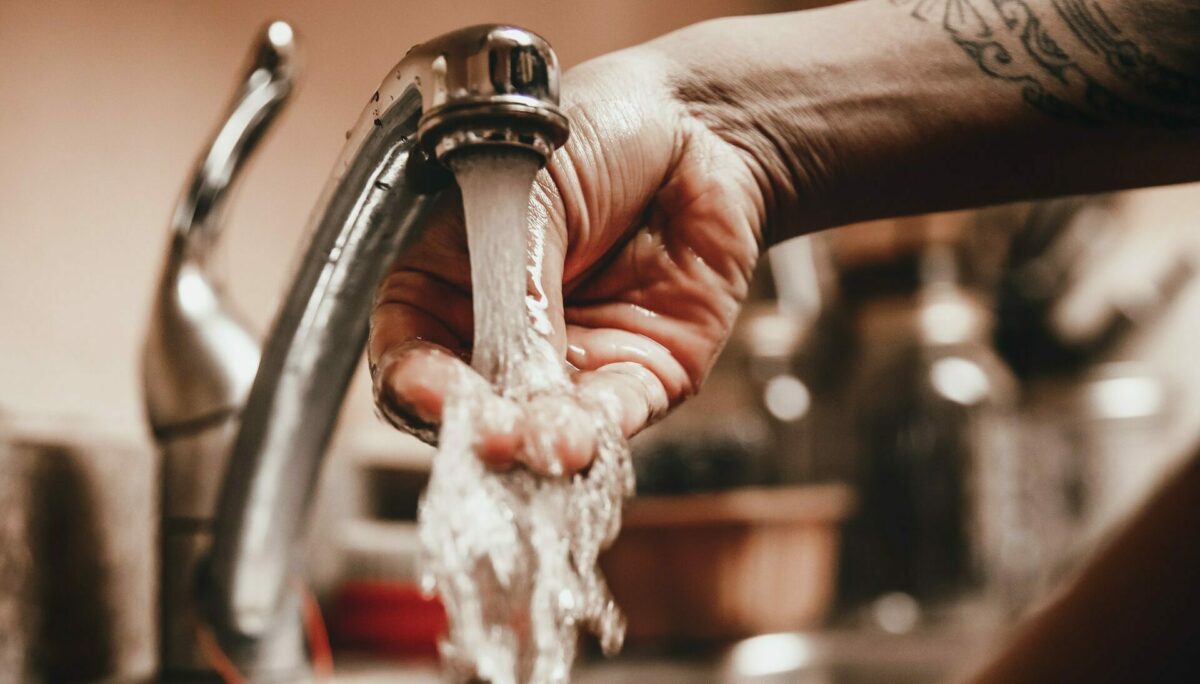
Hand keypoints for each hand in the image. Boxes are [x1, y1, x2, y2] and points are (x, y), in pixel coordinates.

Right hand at [368, 45, 765, 472]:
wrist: (700, 125)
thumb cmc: (597, 133)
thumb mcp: (533, 190)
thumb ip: (518, 277)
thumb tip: (516, 362)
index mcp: (447, 282)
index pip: (409, 352)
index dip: (414, 382)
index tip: (432, 390)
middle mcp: (502, 334)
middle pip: (473, 408)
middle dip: (481, 428)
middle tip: (492, 435)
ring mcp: (570, 362)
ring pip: (542, 427)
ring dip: (543, 443)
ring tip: (552, 443)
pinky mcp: (638, 375)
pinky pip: (614, 418)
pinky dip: (601, 432)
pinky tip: (591, 434)